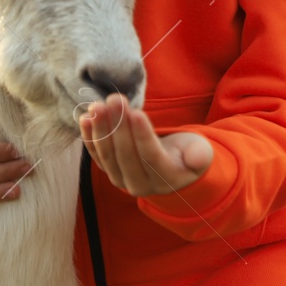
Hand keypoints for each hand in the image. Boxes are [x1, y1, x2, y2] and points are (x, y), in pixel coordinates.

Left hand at [80, 93, 213, 197]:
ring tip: (98, 106)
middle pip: (126, 155)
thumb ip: (199, 154)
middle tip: (115, 100)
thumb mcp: (200, 152)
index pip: (152, 157)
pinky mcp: (109, 170)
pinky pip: (96, 155)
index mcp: (166, 179)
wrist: (173, 165)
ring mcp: (121, 179)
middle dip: (119, 126)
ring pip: (108, 156)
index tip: (136, 113)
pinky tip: (84, 118)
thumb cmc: (188, 153)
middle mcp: (140, 185)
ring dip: (101, 129)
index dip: (143, 136)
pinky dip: (89, 137)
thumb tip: (199, 157)